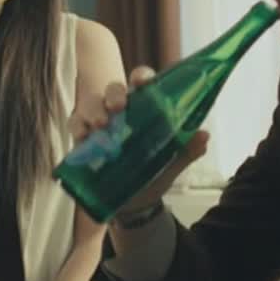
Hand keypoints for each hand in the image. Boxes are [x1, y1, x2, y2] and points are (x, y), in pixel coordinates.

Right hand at [67, 65, 210, 215]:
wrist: (135, 204)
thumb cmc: (155, 174)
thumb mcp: (173, 162)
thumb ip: (188, 149)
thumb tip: (204, 135)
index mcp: (145, 108)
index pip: (142, 83)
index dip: (142, 77)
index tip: (142, 82)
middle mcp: (120, 110)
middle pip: (114, 89)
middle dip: (114, 93)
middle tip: (119, 107)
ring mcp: (99, 122)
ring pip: (91, 103)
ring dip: (94, 109)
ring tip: (100, 125)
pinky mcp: (83, 138)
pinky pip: (75, 124)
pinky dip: (77, 126)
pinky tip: (83, 136)